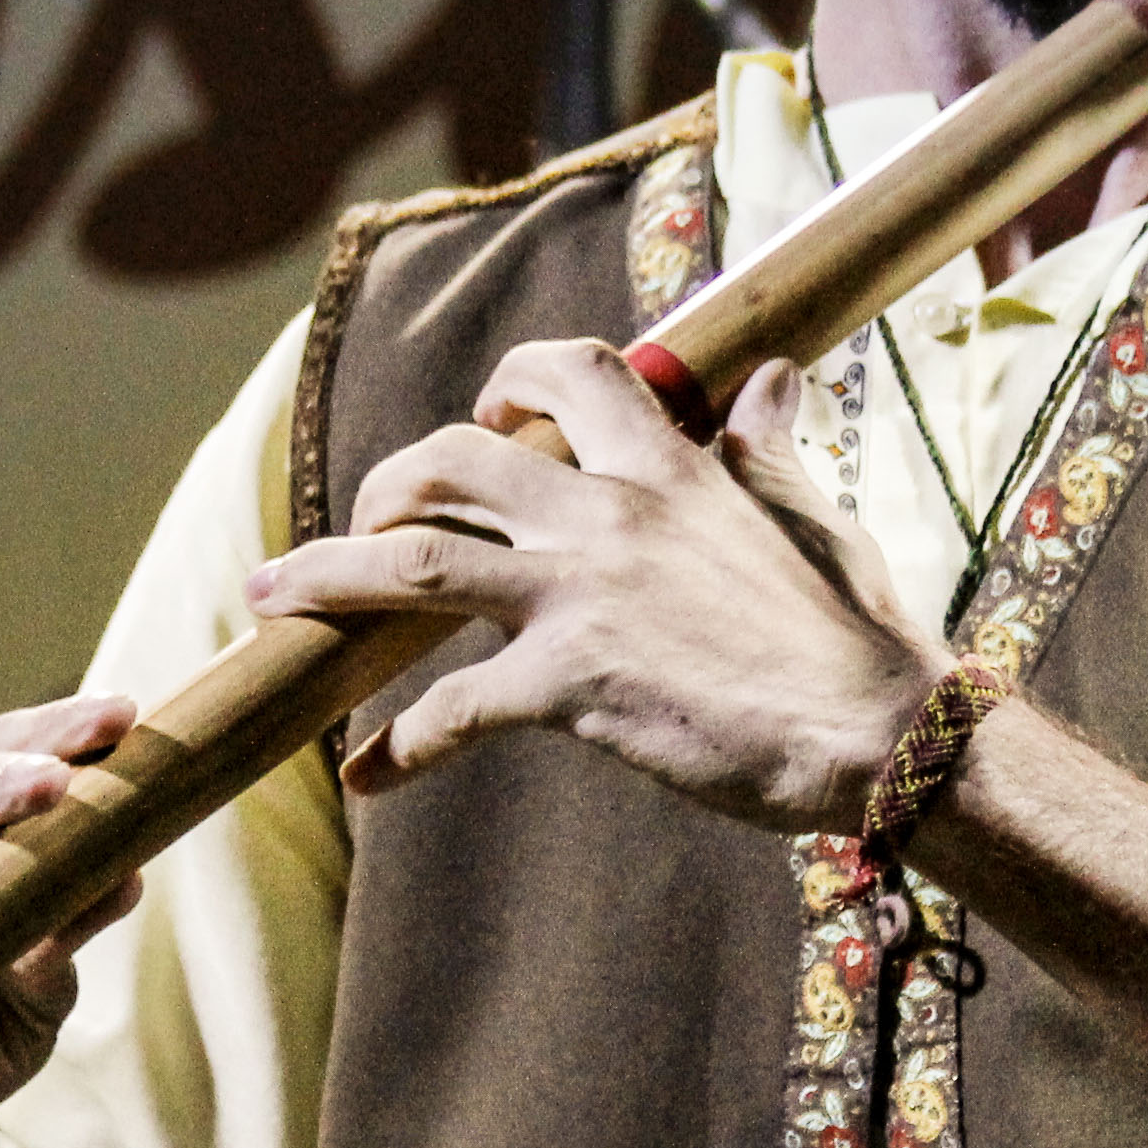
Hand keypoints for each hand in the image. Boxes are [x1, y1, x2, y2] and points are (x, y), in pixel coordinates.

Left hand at [246, 340, 942, 828]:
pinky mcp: (569, 685)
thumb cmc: (853, 628)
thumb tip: (773, 380)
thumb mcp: (806, 515)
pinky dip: (398, 746)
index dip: (513, 381)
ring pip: (415, 562)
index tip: (491, 413)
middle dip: (388, 483)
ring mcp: (579, 597)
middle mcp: (608, 514)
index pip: (572, 373)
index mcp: (669, 466)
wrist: (876, 730)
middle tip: (366, 518)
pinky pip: (452, 711)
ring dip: (329, 575)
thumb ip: (767, 448)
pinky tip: (367, 774)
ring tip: (271, 597)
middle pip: (453, 464)